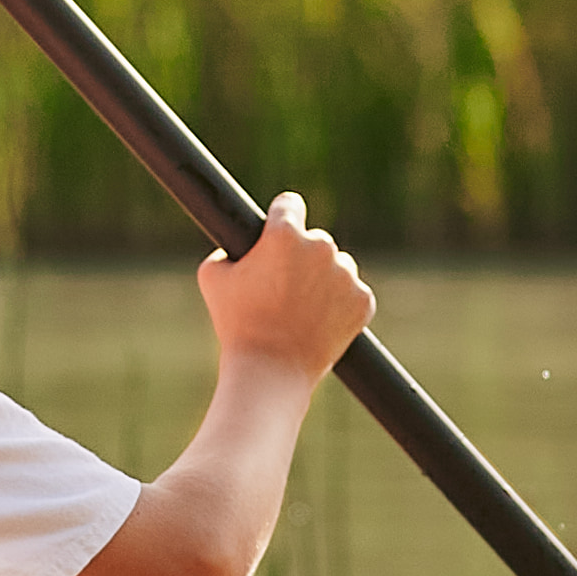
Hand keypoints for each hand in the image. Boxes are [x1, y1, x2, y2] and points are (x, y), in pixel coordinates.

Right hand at [196, 190, 371, 376]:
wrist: (270, 371)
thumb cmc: (237, 324)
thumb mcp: (213, 278)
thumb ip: (226, 251)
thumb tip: (237, 249)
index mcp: (284, 234)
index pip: (290, 204)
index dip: (281, 217)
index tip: (280, 228)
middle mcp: (321, 247)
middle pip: (315, 240)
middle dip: (302, 258)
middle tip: (284, 288)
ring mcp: (346, 275)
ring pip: (337, 267)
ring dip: (324, 280)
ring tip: (301, 310)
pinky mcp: (363, 301)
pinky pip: (353, 294)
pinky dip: (341, 305)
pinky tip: (319, 322)